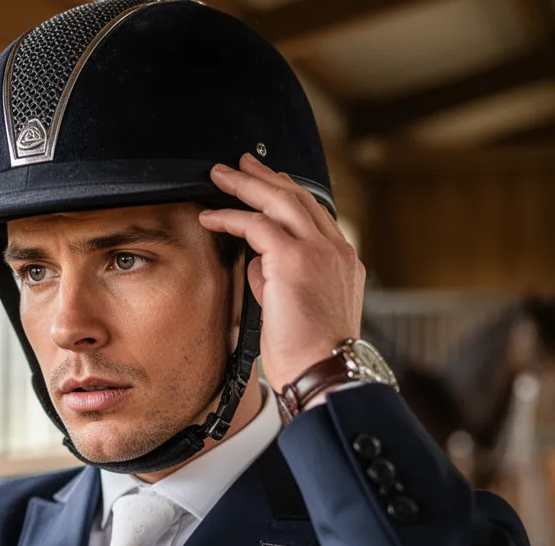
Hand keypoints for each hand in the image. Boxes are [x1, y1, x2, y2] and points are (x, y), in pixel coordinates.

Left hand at [198, 153, 363, 392]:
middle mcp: (336, 250)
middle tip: (241, 163)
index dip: (287, 194)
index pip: (314, 214)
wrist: (325, 373)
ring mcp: (319, 251)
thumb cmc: (309, 354)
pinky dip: (231, 217)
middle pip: (298, 198)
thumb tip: (257, 260)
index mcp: (343, 261)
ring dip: (245, 185)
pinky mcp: (295, 260)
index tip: (267, 183)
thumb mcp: (297, 308)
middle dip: (266, 176)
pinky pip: (257, 225)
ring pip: (280, 201)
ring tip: (220, 176)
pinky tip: (210, 216)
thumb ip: (278, 279)